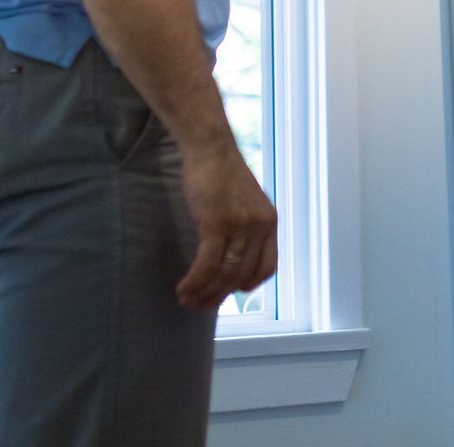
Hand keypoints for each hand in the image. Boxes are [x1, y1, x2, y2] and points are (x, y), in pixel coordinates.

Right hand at [175, 138, 278, 312]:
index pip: (267, 268)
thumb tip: (232, 260)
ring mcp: (240, 226)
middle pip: (241, 276)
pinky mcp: (217, 223)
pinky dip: (194, 282)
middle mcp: (260, 227)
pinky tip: (183, 288)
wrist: (210, 148)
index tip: (229, 294)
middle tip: (198, 305)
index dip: (247, 286)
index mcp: (270, 223)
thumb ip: (245, 229)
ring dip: (203, 293)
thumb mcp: (245, 203)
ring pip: (223, 275)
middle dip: (218, 296)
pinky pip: (207, 264)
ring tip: (186, 300)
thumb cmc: (222, 175)